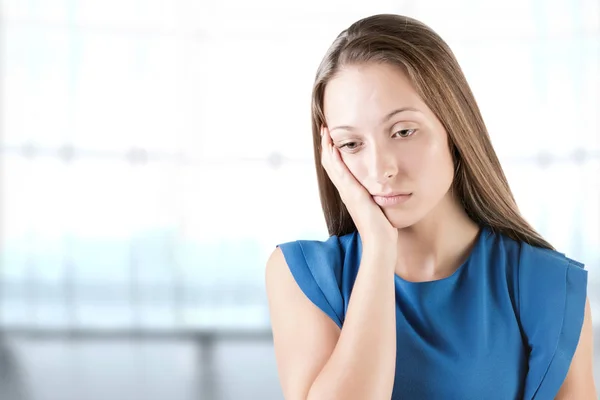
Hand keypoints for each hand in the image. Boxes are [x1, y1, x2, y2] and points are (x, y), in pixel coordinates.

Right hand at [320, 126, 397, 249]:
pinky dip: (334, 158)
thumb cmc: (382, 228)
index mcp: (350, 192)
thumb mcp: (377, 206)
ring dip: (327, 147)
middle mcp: (345, 191)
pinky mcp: (352, 193)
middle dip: (326, 146)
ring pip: (331, 165)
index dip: (332, 153)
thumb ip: (376, 197)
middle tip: (324, 129)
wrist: (380, 242)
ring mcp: (346, 192)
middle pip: (329, 164)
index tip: (331, 138)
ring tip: (325, 132)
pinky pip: (340, 172)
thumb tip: (383, 189)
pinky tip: (334, 146)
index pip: (336, 168)